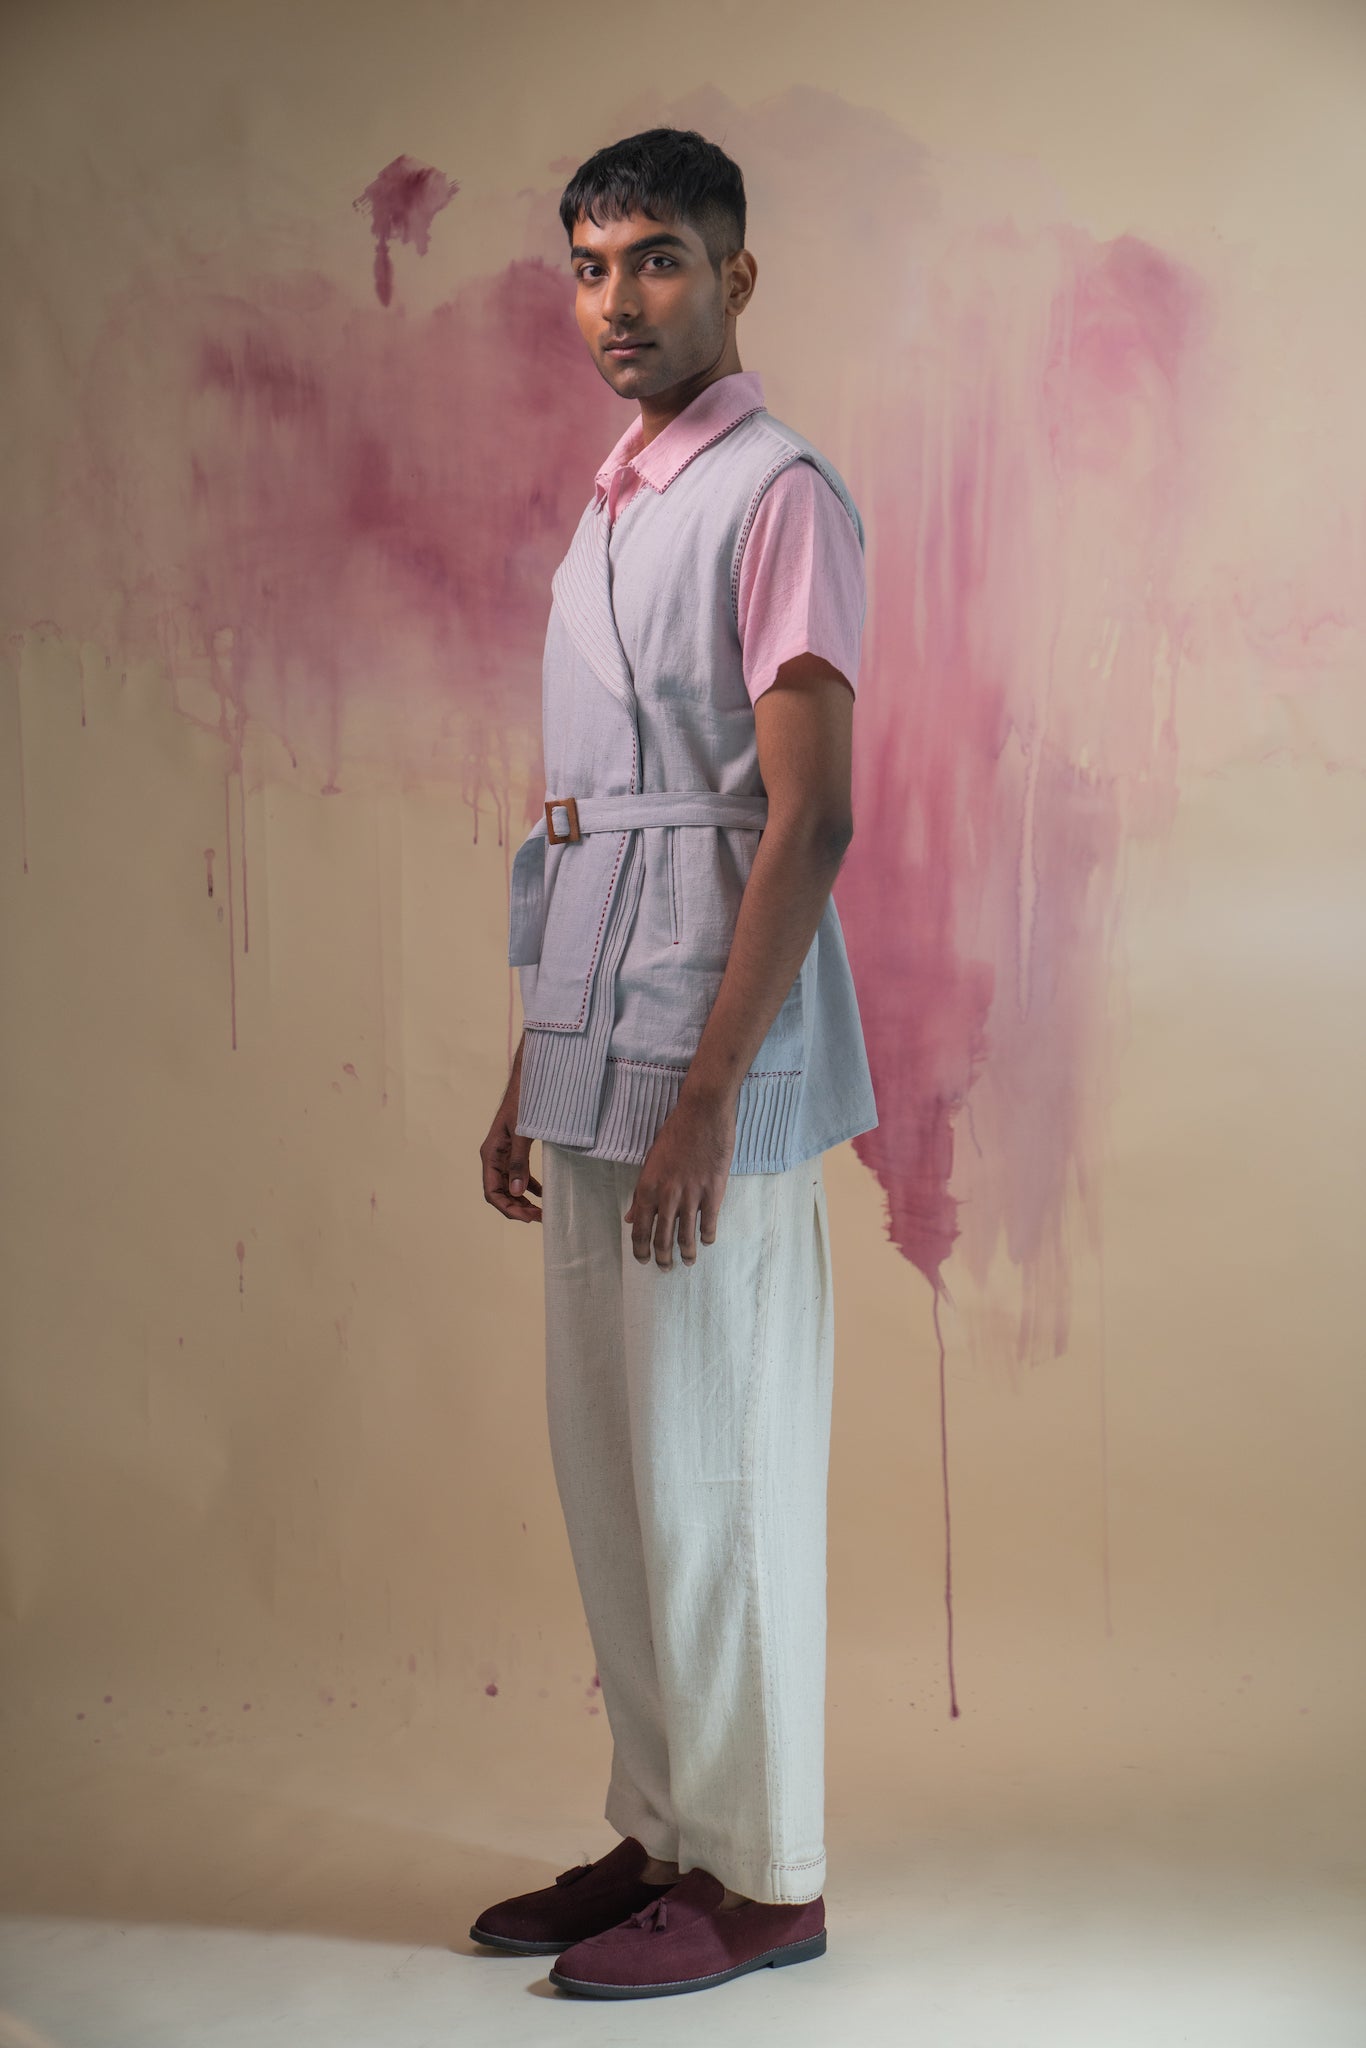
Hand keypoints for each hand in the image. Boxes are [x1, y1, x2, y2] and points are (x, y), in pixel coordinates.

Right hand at [481, 1085, 541, 1221]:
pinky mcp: (514, 1149)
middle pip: (500, 1192)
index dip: (508, 1208)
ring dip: (523, 1200)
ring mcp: (503, 1154)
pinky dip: (529, 1186)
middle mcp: (494, 1156)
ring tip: (541, 1211)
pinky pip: (518, 1174)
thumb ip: (519, 1162)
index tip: (529, 1218)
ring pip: (509, 1186)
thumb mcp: (522, 1133)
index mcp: (491, 1154)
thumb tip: (517, 1191)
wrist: (529, 1080)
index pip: (492, 1192)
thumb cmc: (523, 1102)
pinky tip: (542, 1193)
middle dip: (517, 1208)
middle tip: (540, 1217)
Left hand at [625, 1089, 735, 1269]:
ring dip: (687, 1254)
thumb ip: (641, 1194)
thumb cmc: (674, 1134)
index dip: (641, 1250)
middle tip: (665, 1268)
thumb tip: (631, 1217)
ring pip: (686, 1236)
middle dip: (662, 1258)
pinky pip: (709, 1224)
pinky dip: (707, 1237)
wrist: (702, 1115)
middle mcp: (667, 1196)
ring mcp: (691, 1196)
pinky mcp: (713, 1192)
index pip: (640, 1229)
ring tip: (688, 1262)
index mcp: (647, 1188)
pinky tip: (707, 1241)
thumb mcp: (650, 1161)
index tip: (644, 1261)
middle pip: (662, 1238)